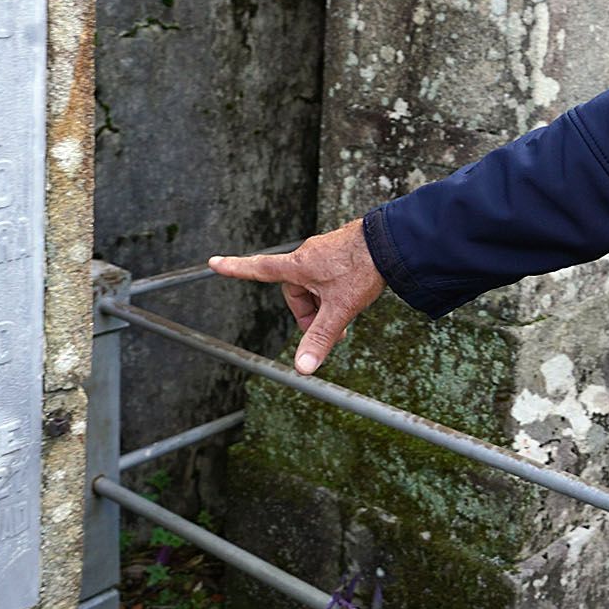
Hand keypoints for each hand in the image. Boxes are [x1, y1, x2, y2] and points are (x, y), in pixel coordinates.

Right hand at [208, 220, 386, 374]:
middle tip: (331, 329)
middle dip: (310, 313)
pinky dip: (336, 291)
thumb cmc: (363, 267)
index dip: (236, 268)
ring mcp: (324, 251)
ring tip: (347, 310)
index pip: (259, 268)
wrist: (392, 240)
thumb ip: (320, 338)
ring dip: (325, 303)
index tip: (215, 263)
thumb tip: (302, 368)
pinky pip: (328, 276)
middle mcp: (307, 255)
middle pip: (295, 292)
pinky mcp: (340, 250)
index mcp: (298, 265)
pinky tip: (355, 292)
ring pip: (314, 286)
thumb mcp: (339, 309)